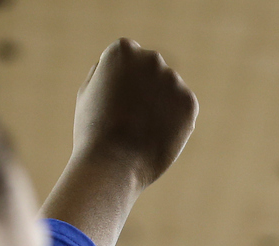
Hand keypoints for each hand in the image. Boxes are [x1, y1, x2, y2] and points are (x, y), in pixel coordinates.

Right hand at [71, 38, 197, 189]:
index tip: (114, 104)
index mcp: (123, 50)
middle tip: (130, 119)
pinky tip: (158, 136)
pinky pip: (183, 110)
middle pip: (152, 73)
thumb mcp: (88, 91)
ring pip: (169, 92)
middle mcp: (151, 58)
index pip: (130, 60)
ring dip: (161, 107)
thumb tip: (126, 65)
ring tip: (143, 130)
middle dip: (146, 92)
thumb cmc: (94, 130)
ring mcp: (173, 80)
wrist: (114, 162)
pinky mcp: (190, 102)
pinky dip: (175, 122)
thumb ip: (107, 72)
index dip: (122, 86)